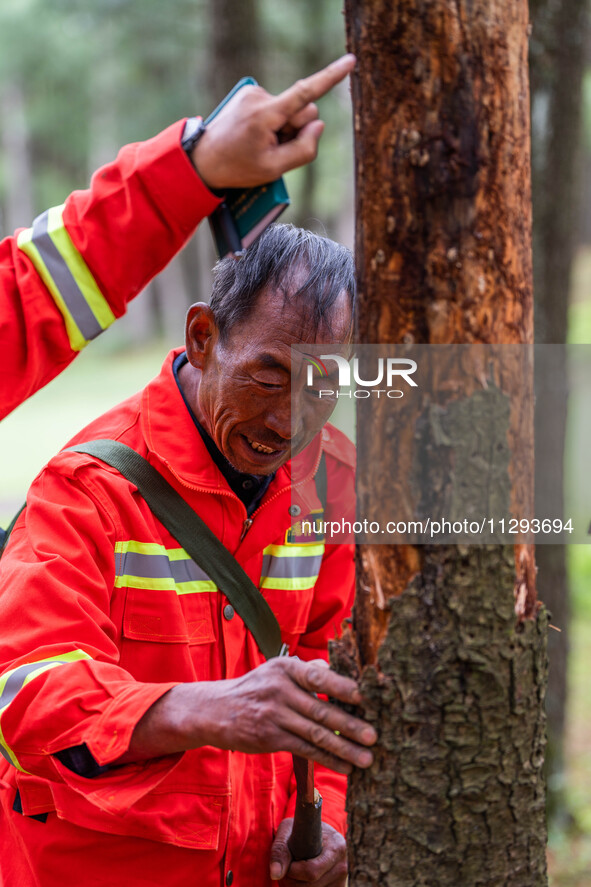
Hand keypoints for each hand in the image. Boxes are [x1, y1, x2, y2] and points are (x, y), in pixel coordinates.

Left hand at [191, 54, 355, 189]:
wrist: (203, 160)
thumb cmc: (238, 168)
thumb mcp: (274, 169)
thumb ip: (304, 150)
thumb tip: (318, 124)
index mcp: (266, 115)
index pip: (305, 94)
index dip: (330, 78)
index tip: (350, 62)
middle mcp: (260, 96)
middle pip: (303, 110)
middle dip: (297, 130)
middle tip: (275, 150)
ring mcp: (253, 93)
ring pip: (289, 110)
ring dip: (283, 129)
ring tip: (261, 145)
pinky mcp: (250, 94)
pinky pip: (276, 108)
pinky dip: (272, 123)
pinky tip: (255, 137)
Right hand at [204, 657, 375, 773]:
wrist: (215, 709)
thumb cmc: (255, 688)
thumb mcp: (276, 670)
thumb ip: (306, 671)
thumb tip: (335, 669)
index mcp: (286, 668)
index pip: (318, 677)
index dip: (343, 687)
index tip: (367, 697)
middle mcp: (279, 690)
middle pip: (320, 710)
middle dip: (350, 725)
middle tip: (374, 736)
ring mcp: (273, 715)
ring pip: (315, 734)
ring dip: (344, 748)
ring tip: (366, 758)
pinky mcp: (269, 738)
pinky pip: (304, 750)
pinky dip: (327, 759)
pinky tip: (344, 766)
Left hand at [270, 820, 346, 885]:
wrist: (315, 836)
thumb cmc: (301, 831)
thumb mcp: (289, 831)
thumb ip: (280, 850)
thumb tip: (275, 874)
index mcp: (336, 846)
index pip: (311, 870)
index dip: (293, 871)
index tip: (287, 863)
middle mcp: (342, 865)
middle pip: (311, 886)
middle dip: (291, 881)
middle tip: (285, 870)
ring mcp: (341, 881)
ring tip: (292, 874)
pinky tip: (301, 881)